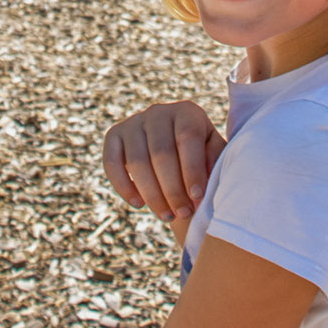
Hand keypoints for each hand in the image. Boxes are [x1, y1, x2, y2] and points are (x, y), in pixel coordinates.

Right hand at [103, 102, 225, 220]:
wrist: (175, 150)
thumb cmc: (202, 156)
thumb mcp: (215, 154)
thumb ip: (215, 161)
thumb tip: (206, 178)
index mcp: (187, 112)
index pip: (188, 138)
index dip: (192, 169)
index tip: (198, 197)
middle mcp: (159, 111)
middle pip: (161, 152)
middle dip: (173, 189)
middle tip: (183, 213)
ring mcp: (134, 121)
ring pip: (137, 161)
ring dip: (152, 194)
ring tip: (167, 215)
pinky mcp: (115, 134)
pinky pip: (112, 162)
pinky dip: (123, 186)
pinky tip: (139, 204)